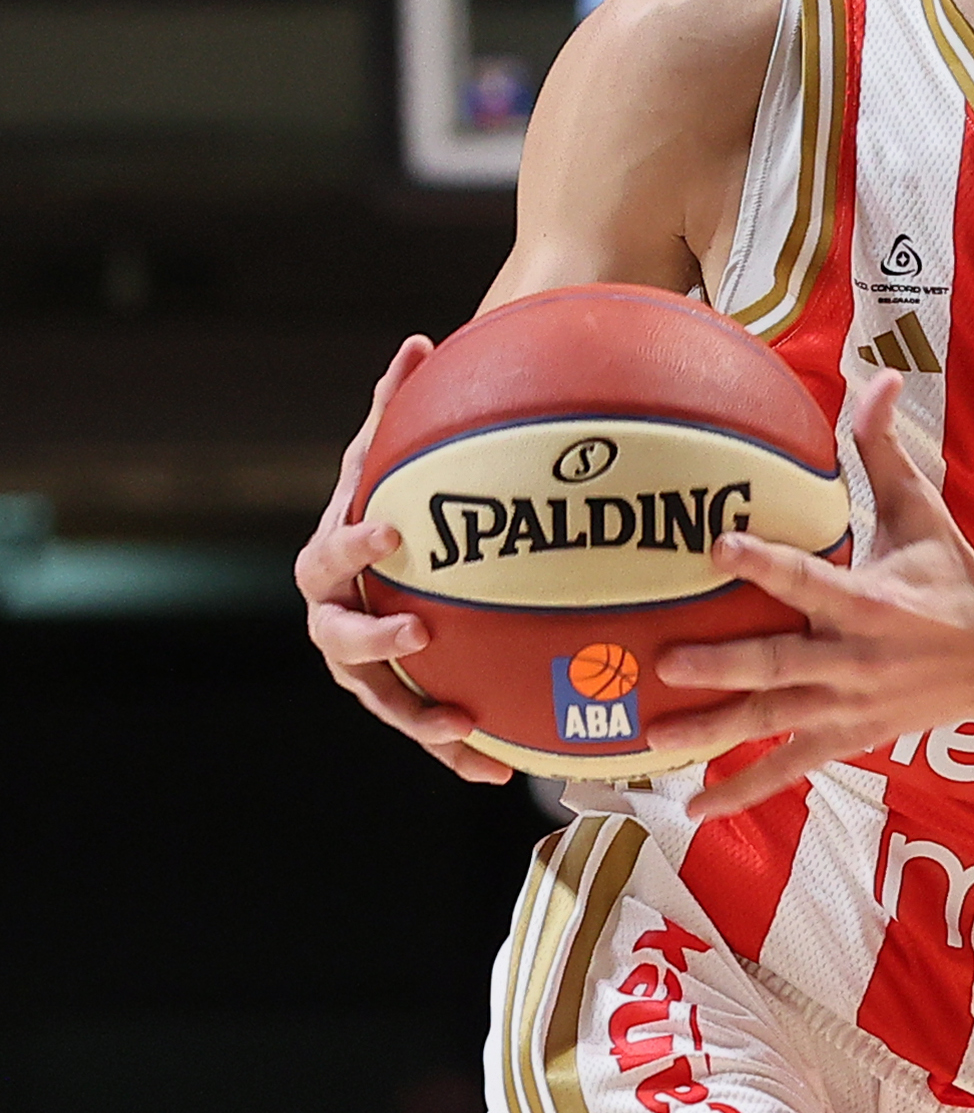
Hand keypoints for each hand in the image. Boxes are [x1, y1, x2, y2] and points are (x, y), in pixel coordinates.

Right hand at [295, 335, 513, 783]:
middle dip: (371, 641)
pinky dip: (459, 749)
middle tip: (416, 632)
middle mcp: (337, 616)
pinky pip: (426, 727)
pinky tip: (504, 769)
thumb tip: (417, 343)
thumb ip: (402, 408)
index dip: (355, 543)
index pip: (331, 552)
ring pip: (379, 698)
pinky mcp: (402, 696)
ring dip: (416, 716)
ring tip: (460, 728)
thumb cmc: (398, 497)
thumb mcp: (400, 453)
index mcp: (335, 557)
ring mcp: (366, 663)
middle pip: (336, 638)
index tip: (394, 532)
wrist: (393, 556)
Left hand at [653, 371, 973, 818]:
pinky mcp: (849, 737)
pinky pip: (789, 767)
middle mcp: (855, 658)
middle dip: (724, 664)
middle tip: (666, 658)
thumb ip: (884, 450)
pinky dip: (743, 792)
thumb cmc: (954, 576)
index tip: (716, 545)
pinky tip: (693, 808)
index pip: (809, 579)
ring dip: (714, 730)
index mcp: (872, 601)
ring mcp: (849, 705)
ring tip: (656, 735)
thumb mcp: (922, 512)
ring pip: (773, 722)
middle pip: (780, 664)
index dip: (764, 563)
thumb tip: (875, 374)